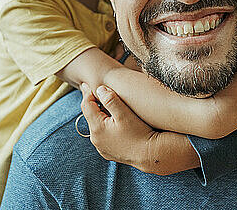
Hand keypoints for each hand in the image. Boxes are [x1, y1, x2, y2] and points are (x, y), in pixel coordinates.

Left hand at [80, 83, 198, 174]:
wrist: (150, 154)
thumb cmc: (139, 132)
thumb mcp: (124, 113)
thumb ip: (110, 99)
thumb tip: (99, 89)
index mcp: (97, 128)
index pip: (86, 105)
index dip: (87, 92)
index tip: (89, 83)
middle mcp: (96, 139)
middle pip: (89, 115)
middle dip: (93, 102)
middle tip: (97, 90)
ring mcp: (101, 147)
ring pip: (96, 124)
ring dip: (99, 114)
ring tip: (107, 103)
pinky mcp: (107, 151)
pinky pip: (102, 134)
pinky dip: (104, 124)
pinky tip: (113, 120)